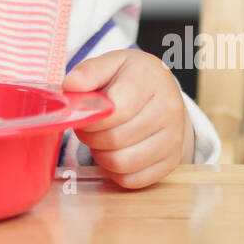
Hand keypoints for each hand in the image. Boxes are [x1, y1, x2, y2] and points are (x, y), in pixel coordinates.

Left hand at [62, 48, 190, 188]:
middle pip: (116, 139)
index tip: (82, 115)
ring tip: (100, 139)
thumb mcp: (110, 63)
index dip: (91, 118)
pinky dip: (115, 171)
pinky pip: (132, 179)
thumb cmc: (131, 77)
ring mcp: (173, 138)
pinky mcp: (171, 161)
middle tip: (87, 128)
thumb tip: (71, 86)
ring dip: (101, 155)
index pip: (117, 110)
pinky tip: (114, 152)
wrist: (162, 90)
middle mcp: (168, 109)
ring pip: (122, 162)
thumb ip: (88, 72)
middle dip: (91, 137)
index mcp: (151, 80)